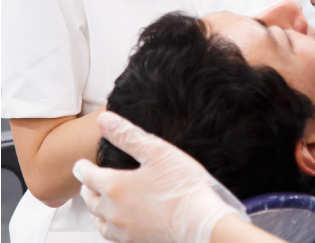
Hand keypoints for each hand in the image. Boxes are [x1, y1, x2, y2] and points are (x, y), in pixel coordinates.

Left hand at [73, 112, 248, 242]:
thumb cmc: (182, 185)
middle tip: (88, 181)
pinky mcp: (137, 241)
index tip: (79, 164)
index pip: (88, 176)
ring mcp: (124, 230)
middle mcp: (114, 211)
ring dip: (96, 210)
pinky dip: (109, 226)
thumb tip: (104, 120)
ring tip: (99, 203)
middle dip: (87, 188)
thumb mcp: (157, 151)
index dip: (82, 168)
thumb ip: (128, 135)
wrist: (200, 221)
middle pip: (90, 200)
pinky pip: (112, 236)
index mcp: (115, 186)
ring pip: (99, 221)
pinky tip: (118, 223)